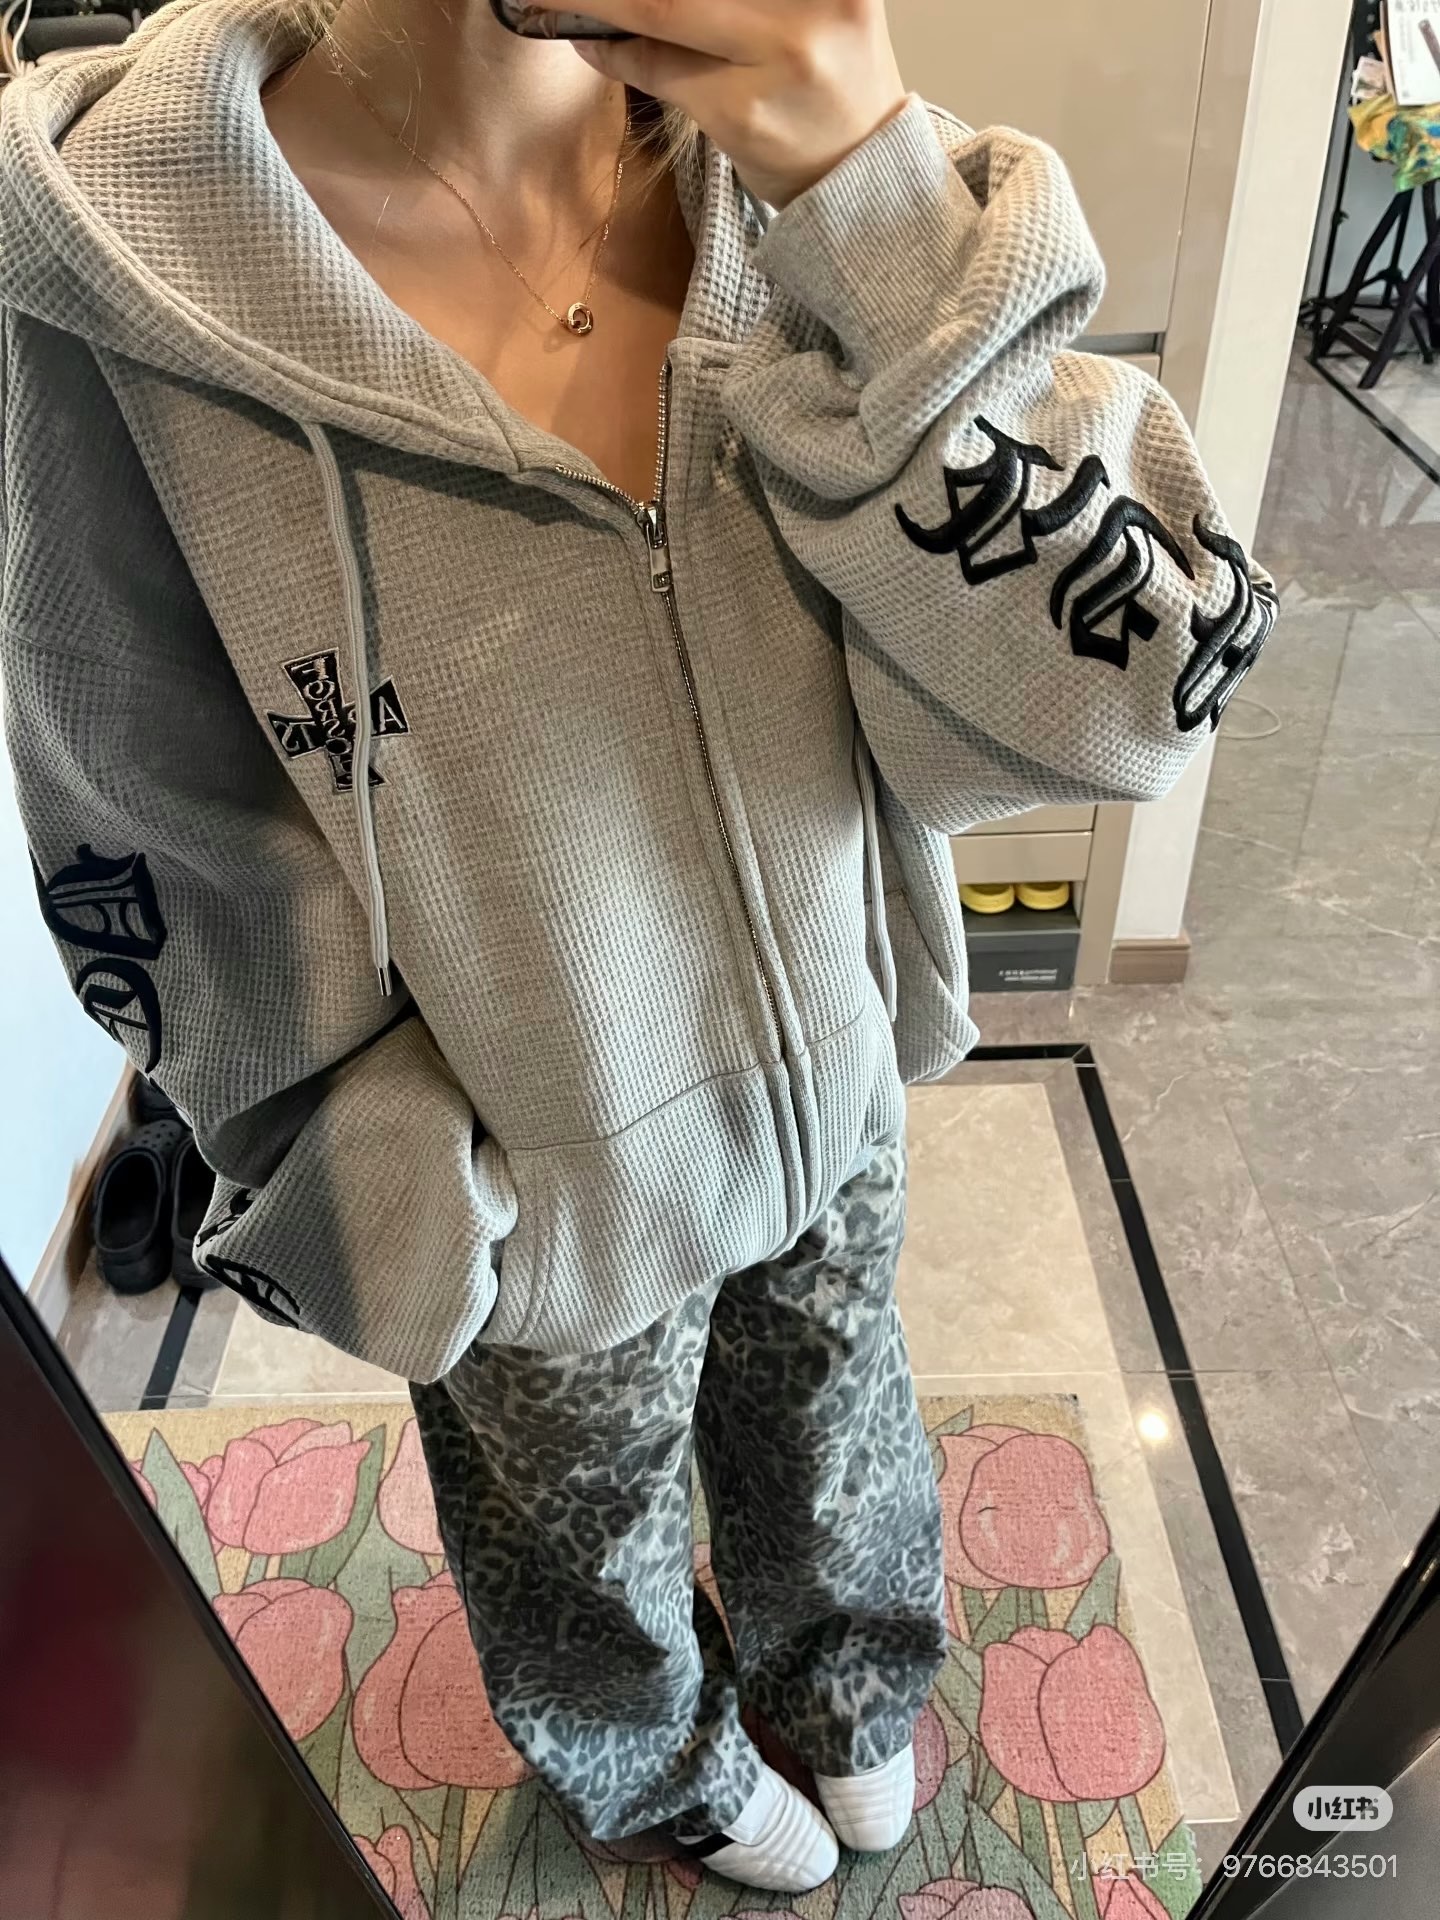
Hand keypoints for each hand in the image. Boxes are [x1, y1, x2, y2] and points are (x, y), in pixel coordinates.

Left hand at [566, 0, 908, 209]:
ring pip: (661, 9)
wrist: (861, 171)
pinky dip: (614, 52)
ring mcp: (780, 55)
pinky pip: (657, 66)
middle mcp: (814, 2)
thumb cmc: (825, 70)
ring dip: (595, 4)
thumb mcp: (809, 3)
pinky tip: (595, 45)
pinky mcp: (742, 111)